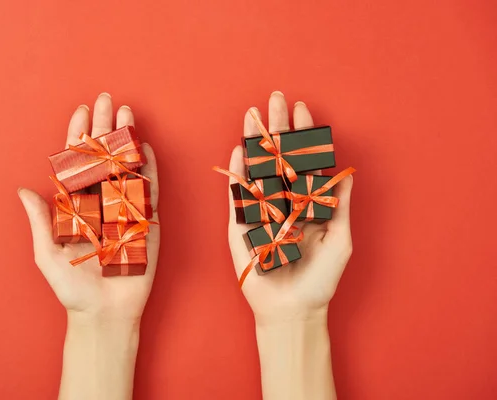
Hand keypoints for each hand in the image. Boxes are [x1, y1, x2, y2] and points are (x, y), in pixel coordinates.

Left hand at [18, 92, 159, 323]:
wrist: (105, 313)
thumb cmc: (72, 289)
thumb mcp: (48, 255)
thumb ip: (40, 222)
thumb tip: (22, 190)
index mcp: (77, 205)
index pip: (77, 163)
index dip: (79, 137)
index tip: (81, 112)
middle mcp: (101, 202)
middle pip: (103, 158)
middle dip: (105, 128)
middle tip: (108, 99)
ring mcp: (125, 209)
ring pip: (126, 168)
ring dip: (127, 141)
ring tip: (128, 114)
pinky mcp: (147, 222)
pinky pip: (149, 191)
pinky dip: (149, 169)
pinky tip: (146, 148)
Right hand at [227, 91, 353, 323]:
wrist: (291, 307)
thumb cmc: (320, 279)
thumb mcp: (340, 240)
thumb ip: (339, 205)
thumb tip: (346, 172)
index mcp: (307, 203)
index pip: (303, 161)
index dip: (303, 136)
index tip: (302, 110)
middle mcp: (283, 202)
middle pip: (278, 158)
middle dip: (277, 128)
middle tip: (275, 99)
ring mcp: (260, 211)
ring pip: (257, 169)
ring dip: (254, 141)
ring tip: (251, 115)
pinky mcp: (240, 225)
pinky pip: (238, 196)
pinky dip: (237, 173)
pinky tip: (238, 150)